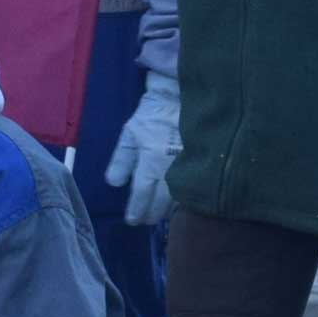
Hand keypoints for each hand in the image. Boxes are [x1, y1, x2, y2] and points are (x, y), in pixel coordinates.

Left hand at [102, 78, 179, 228]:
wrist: (181, 96)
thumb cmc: (153, 115)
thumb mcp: (130, 133)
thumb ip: (121, 160)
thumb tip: (114, 183)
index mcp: (151, 161)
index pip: (142, 193)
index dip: (136, 209)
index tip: (132, 220)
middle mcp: (171, 168)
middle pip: (161, 202)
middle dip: (152, 214)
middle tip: (146, 221)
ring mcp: (189, 166)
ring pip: (179, 198)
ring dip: (168, 210)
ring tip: (160, 216)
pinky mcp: (203, 163)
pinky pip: (193, 187)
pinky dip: (184, 198)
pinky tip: (180, 202)